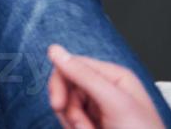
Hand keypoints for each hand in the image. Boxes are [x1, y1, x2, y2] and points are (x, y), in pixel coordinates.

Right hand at [47, 45, 166, 128]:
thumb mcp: (114, 103)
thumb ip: (85, 76)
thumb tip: (55, 50)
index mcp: (114, 77)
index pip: (73, 65)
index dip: (60, 83)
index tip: (58, 104)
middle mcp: (106, 90)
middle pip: (67, 88)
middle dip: (70, 110)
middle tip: (81, 125)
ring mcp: (99, 108)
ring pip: (67, 108)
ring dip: (74, 123)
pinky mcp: (94, 123)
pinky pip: (71, 121)